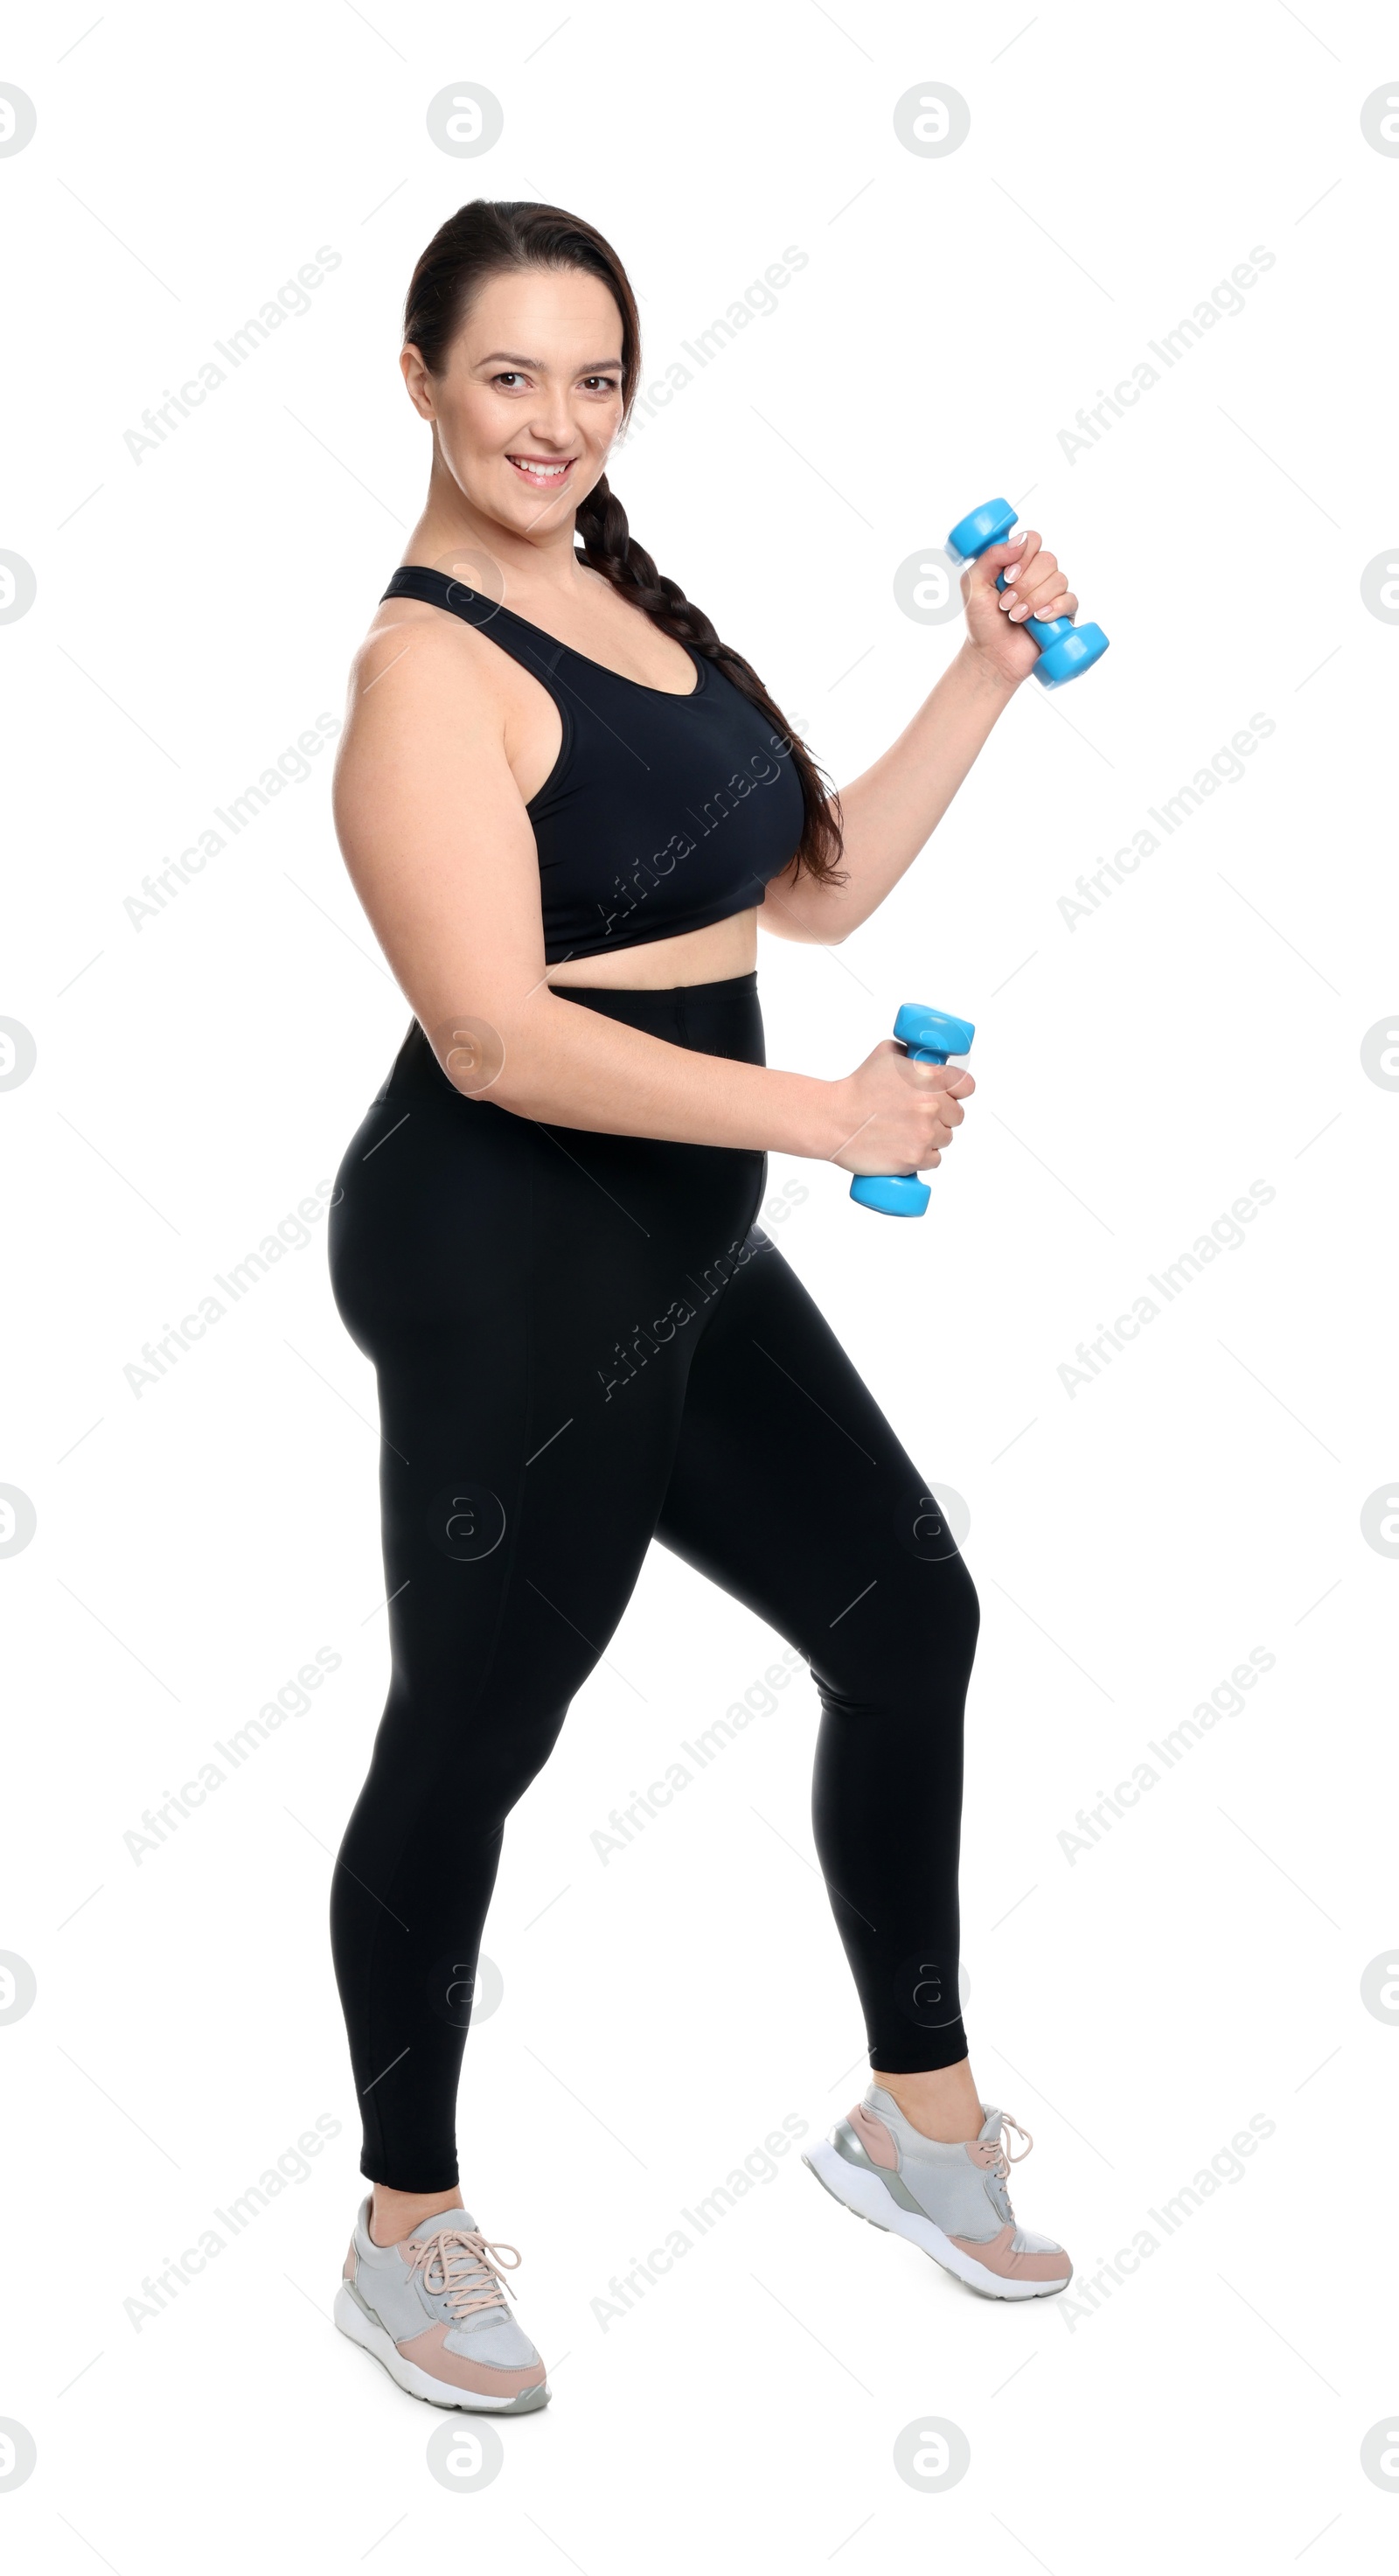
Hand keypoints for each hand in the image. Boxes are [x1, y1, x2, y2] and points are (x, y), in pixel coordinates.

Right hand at [827, 1041, 974, 1176]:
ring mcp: (925, 1133)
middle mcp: (932, 1105)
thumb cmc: (857, 1087)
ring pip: (946, 1139)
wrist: (834, 1119)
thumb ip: (910, 1053)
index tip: (950, 1095)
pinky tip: (909, 1149)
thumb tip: (926, 1054)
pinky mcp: (915, 1158)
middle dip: (943, 1117)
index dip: (958, 1091)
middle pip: (957, 1116)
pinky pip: (934, 1160)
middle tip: (920, 1116)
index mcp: (930, 1076)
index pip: (967, 1086)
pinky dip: (924, 1157)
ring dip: (933, 1138)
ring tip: (909, 1133)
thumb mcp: (885, 1054)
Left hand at [959, 525, 1079, 686]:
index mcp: (1017, 562)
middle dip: (1025, 585)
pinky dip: (1054, 609)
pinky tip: (1039, 619)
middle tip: (1006, 605)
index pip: (1033, 540)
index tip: (1007, 577)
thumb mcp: (973, 585)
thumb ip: (990, 557)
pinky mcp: (1063, 614)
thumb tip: (1020, 541)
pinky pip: (1070, 600)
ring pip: (1059, 580)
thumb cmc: (981, 621)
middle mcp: (1037, 574)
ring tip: (1016, 617)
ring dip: (1034, 600)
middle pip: (1047, 560)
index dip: (1023, 556)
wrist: (992, 656)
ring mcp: (1052, 593)